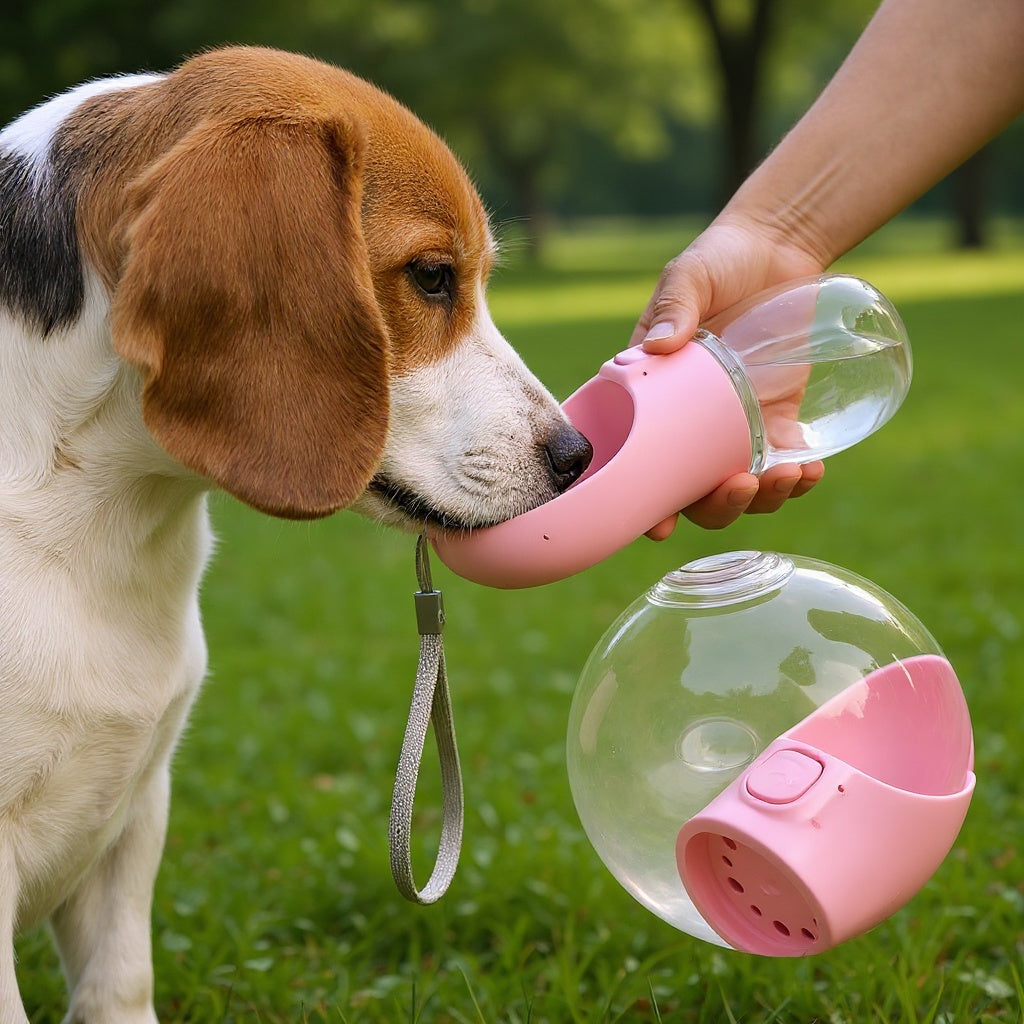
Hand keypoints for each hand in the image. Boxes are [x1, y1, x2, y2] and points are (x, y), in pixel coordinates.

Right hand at [634, 215, 827, 537]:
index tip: (660, 526)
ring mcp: (735, 427)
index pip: (639, 463)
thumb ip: (673, 305)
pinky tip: (811, 471)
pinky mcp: (777, 419)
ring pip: (739, 488)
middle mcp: (689, 426)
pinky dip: (797, 480)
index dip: (645, 505)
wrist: (780, 247)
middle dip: (716, 507)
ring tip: (788, 477)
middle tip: (740, 484)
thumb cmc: (720, 260)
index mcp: (652, 401)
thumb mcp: (689, 277)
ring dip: (760, 500)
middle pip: (692, 493)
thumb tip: (658, 346)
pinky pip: (783, 465)